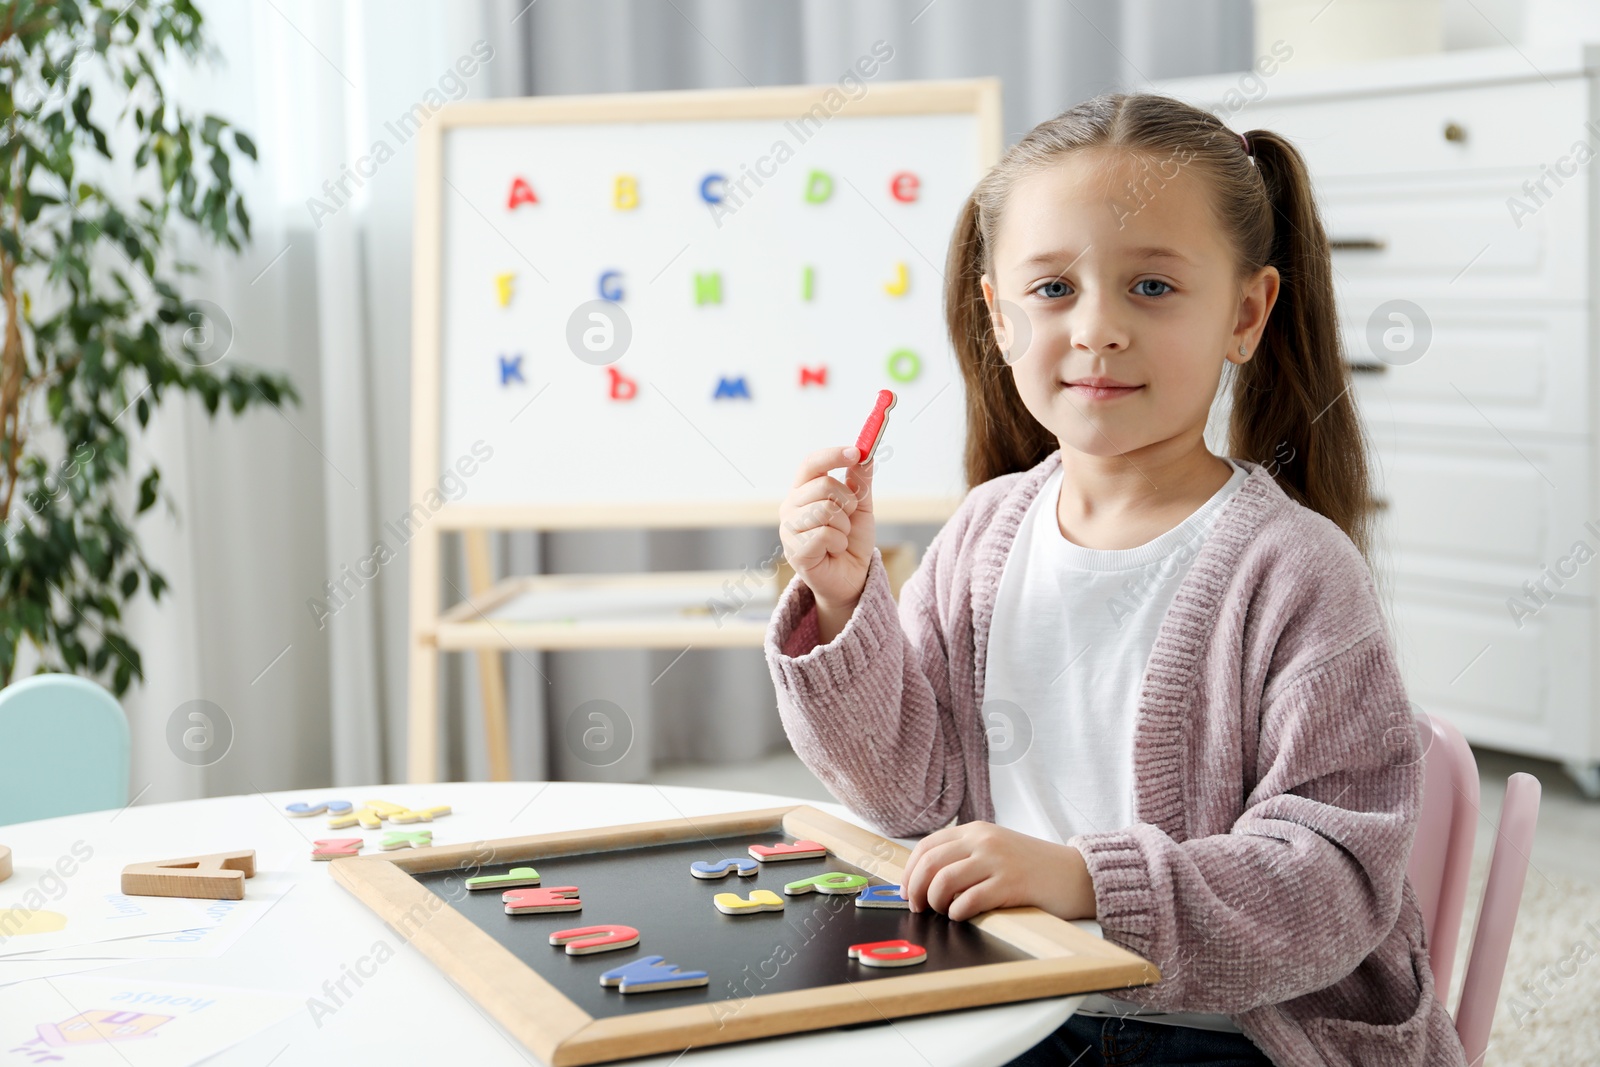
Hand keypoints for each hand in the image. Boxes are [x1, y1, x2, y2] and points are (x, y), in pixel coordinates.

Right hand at [778, 445, 876, 610]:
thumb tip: (864, 453)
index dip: (832, 455)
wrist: (852, 577)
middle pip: (824, 485)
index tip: (855, 452)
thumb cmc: (851, 541)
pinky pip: (825, 534)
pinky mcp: (795, 550)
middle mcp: (790, 506)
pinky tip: (834, 550)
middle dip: (847, 502)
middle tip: (847, 519)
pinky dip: (839, 542)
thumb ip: (859, 481)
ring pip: (825, 510)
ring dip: (843, 526)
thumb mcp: (860, 507)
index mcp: (803, 491)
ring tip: (840, 537)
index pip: (811, 463)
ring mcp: (789, 529)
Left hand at [900, 821, 1096, 923]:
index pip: (927, 846)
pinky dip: (958, 913)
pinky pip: (969, 901)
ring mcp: (998, 861)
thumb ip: (965, 856)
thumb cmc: (1033, 867)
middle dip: (916, 889)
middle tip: (918, 907)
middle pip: (930, 864)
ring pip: (944, 882)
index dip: (909, 872)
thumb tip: (924, 879)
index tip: (906, 892)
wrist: (1076, 874)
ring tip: (943, 912)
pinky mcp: (1011, 884)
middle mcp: (984, 840)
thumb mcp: (996, 849)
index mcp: (976, 829)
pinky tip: (963, 916)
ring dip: (936, 903)